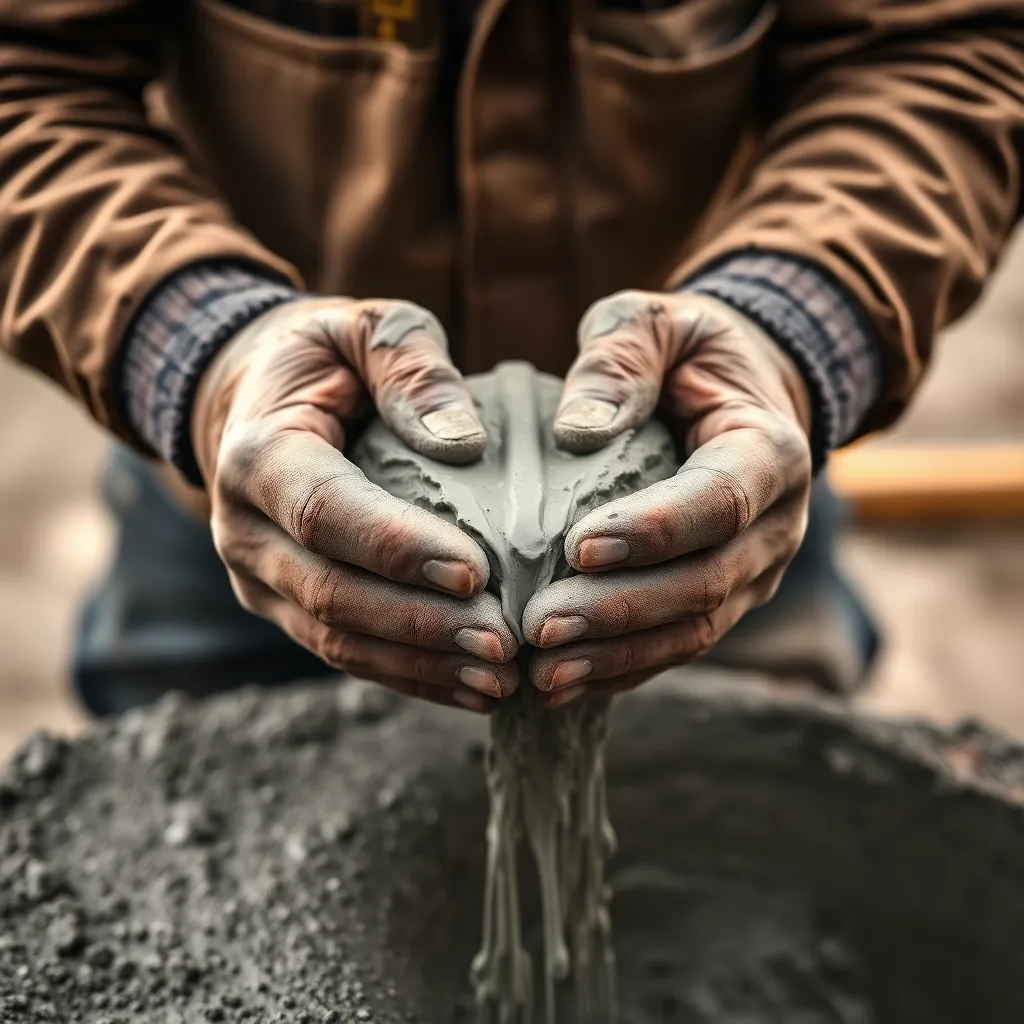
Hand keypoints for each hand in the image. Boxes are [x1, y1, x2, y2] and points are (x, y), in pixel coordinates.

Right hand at [191, 297, 519, 712]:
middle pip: (331, 593)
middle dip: (420, 626)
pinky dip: (408, 675)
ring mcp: (260, 578)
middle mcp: (245, 529)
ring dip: (420, 665)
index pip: (325, 511)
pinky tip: (471, 688)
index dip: (396, 547)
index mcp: (258, 455)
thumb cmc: (329, 360)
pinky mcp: (285, 606)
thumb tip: (462, 440)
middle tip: (504, 644)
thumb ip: (410, 364)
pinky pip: (344, 652)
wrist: (259, 402)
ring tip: (500, 680)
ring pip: (336, 638)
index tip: (476, 572)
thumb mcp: (367, 328)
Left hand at [523, 290, 812, 704]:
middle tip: (540, 625)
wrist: (735, 395)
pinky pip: (680, 645)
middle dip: (622, 610)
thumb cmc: (686, 354)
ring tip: (542, 672)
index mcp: (770, 450)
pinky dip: (624, 668)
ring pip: (695, 629)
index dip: (655, 531)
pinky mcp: (726, 600)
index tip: (578, 547)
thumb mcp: (653, 324)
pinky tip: (564, 683)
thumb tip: (578, 429)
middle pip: (707, 582)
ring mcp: (754, 571)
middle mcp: (776, 524)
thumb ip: (620, 357)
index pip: (720, 501)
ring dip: (618, 655)